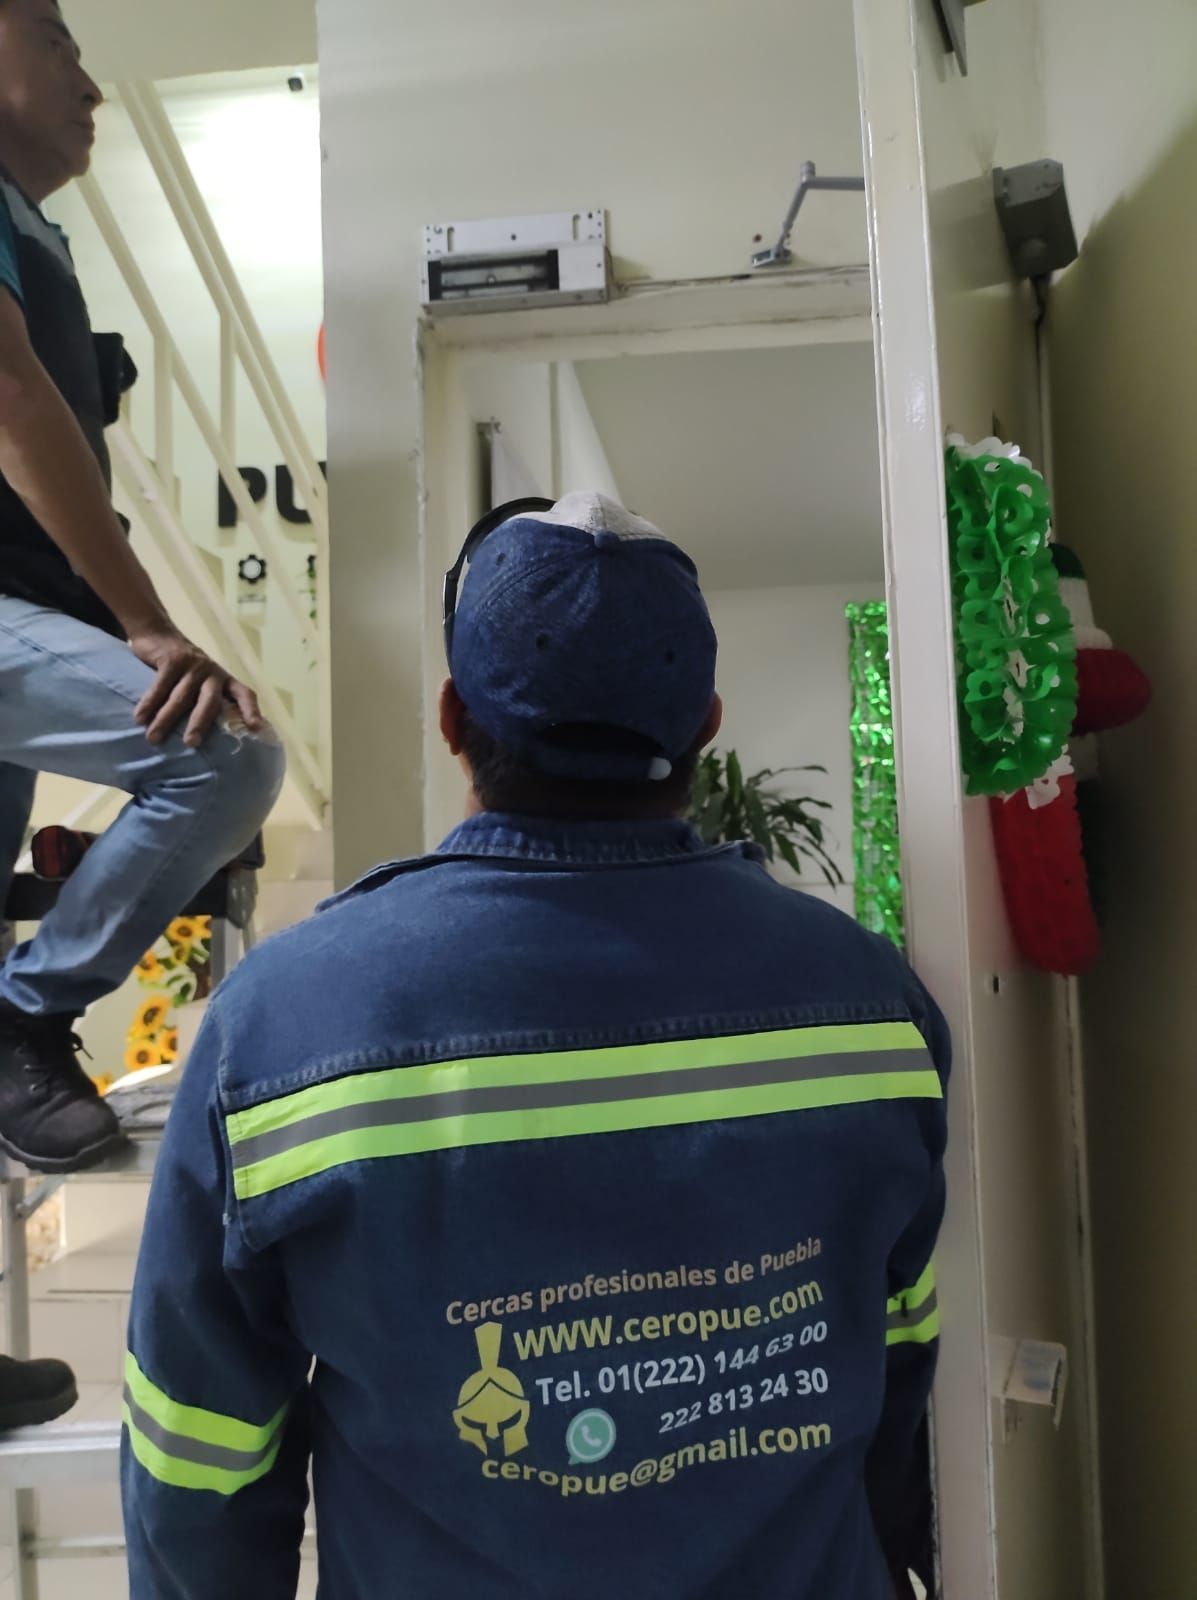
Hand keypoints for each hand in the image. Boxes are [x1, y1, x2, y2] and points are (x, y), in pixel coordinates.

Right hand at [128, 628, 263, 747]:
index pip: (244, 694)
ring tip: (153, 738)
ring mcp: (193, 665)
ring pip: (180, 697)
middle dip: (200, 723)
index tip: (256, 728)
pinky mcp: (172, 659)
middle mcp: (212, 672)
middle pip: (209, 701)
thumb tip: (205, 740)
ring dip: (166, 719)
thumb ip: (206, 700)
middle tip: (191, 743)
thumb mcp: (200, 680)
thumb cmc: (182, 668)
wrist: (157, 631)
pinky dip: (149, 703)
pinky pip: (160, 686)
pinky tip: (140, 718)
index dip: (251, 710)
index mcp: (224, 680)